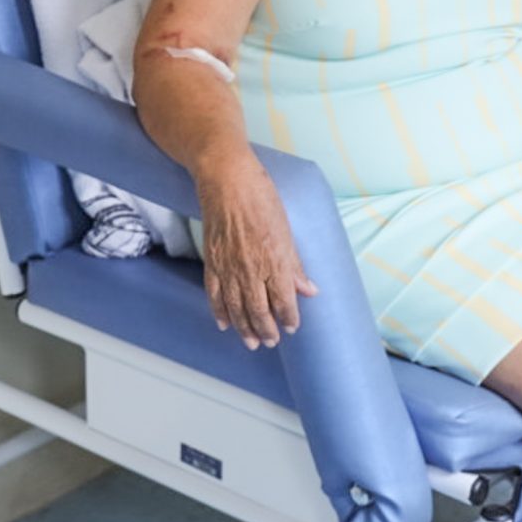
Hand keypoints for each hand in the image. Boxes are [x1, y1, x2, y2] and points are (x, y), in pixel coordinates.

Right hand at [195, 153, 317, 348]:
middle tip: (271, 342)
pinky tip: (224, 324)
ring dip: (244, 328)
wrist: (226, 179)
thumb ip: (295, 264)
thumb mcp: (286, 229)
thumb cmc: (261, 197)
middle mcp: (252, 268)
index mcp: (275, 260)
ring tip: (251, 342)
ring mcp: (229, 266)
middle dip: (266, 330)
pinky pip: (215, 293)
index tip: (292, 327)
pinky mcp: (212, 260)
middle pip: (259, 310)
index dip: (288, 317)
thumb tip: (309, 290)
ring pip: (236, 307)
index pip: (284, 300)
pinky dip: (219, 311)